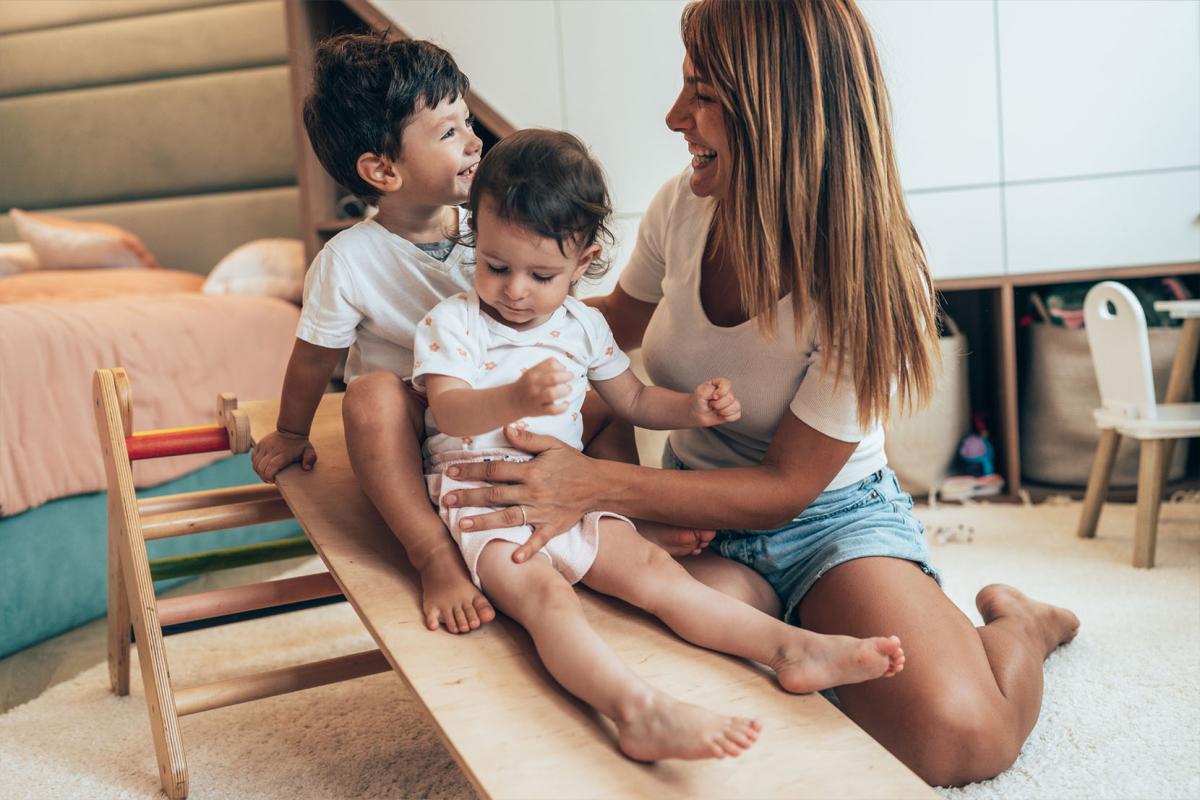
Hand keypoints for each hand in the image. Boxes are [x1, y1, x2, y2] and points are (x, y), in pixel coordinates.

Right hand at [251, 429, 315, 481]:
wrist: (290, 430)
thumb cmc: (300, 444)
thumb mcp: (309, 451)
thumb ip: (310, 459)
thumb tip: (306, 468)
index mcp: (284, 454)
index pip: (271, 467)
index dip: (269, 476)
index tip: (273, 480)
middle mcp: (272, 450)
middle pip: (261, 467)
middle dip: (263, 477)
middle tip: (269, 479)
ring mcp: (264, 446)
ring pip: (255, 463)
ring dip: (259, 471)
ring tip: (266, 474)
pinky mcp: (259, 445)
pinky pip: (253, 458)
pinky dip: (256, 464)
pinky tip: (262, 467)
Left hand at [441, 426, 598, 563]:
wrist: (599, 484)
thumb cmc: (573, 462)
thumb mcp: (553, 445)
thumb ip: (528, 439)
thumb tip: (506, 428)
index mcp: (531, 471)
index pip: (495, 470)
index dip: (471, 470)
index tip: (451, 472)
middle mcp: (533, 492)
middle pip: (495, 495)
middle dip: (469, 497)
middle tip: (446, 501)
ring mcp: (543, 511)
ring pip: (509, 518)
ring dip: (485, 522)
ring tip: (462, 525)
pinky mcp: (553, 526)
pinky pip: (539, 540)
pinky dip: (527, 550)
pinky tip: (513, 559)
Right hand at [509, 357, 572, 417]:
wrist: (512, 401)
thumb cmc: (526, 385)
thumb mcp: (531, 372)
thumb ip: (545, 368)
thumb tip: (564, 368)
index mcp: (532, 373)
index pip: (551, 364)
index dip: (561, 366)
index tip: (564, 370)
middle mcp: (534, 385)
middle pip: (553, 378)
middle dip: (566, 376)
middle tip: (570, 377)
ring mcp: (536, 399)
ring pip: (552, 394)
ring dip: (564, 390)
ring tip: (568, 389)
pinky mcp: (539, 411)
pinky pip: (553, 410)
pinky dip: (563, 407)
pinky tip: (566, 404)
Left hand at [689, 377, 740, 426]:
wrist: (696, 413)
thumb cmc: (698, 401)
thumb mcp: (700, 392)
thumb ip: (709, 389)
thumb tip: (718, 396)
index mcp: (720, 383)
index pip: (727, 384)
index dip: (721, 392)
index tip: (713, 397)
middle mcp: (727, 392)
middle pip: (730, 398)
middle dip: (718, 404)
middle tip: (711, 404)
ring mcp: (731, 402)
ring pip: (736, 406)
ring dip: (723, 411)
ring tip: (715, 410)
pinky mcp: (733, 412)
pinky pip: (737, 415)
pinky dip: (727, 417)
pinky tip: (720, 415)